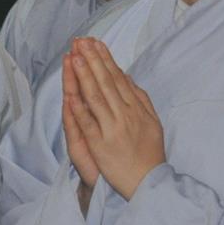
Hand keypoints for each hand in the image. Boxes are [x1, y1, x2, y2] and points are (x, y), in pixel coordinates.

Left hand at [64, 38, 164, 199]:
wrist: (149, 182)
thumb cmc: (150, 153)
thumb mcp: (152, 121)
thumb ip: (140, 97)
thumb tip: (127, 76)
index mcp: (136, 108)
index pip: (117, 78)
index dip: (105, 59)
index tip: (95, 43)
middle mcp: (125, 115)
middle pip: (106, 83)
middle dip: (92, 60)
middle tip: (81, 42)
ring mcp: (112, 129)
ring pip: (96, 98)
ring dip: (84, 76)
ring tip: (74, 57)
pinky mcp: (101, 146)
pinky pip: (88, 124)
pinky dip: (79, 108)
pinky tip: (71, 94)